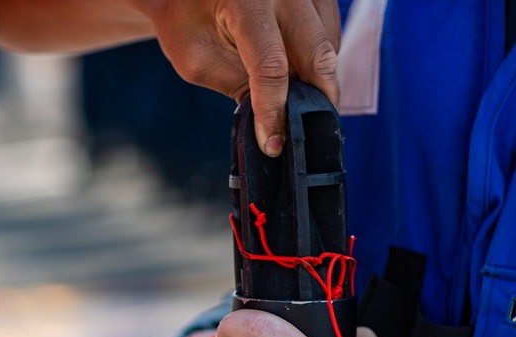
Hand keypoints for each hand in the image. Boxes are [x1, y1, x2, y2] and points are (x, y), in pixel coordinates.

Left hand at [139, 0, 340, 155]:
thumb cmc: (185, 19)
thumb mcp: (196, 58)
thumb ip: (235, 86)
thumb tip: (272, 120)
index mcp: (246, 2)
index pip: (272, 66)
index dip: (274, 112)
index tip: (273, 144)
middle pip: (318, 55)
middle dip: (316, 101)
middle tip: (303, 133)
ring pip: (329, 46)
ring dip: (316, 79)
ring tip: (291, 98)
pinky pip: (329, 34)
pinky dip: (316, 60)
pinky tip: (294, 71)